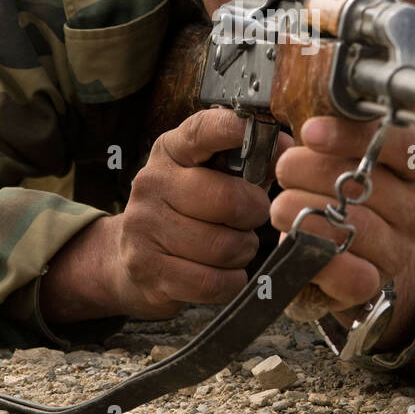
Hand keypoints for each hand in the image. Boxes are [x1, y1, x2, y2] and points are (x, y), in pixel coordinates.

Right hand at [107, 107, 293, 318]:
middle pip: (227, 200)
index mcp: (171, 151)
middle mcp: (152, 183)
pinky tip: (224, 272)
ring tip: (235, 246)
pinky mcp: (148, 270)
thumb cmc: (186, 212)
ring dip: (243, 251)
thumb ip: (247, 162)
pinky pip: (214, 282)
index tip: (265, 132)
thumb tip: (287, 147)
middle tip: (252, 218)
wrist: (127, 260)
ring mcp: (145, 227)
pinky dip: (231, 281)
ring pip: (224, 247)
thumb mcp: (209, 176)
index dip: (236, 130)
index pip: (203, 131)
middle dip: (254, 214)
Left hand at [270, 116, 414, 342]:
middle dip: (314, 171)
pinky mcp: (374, 283)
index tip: (312, 131)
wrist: (353, 248)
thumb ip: (337, 127)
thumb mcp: (344, 150)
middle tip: (285, 167)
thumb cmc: (346, 187)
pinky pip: (351, 274)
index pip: (409, 146)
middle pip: (372, 184)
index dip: (356, 136)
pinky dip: (318, 254)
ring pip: (358, 226)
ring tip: (281, 204)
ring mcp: (399, 249)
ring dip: (306, 211)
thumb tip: (308, 107)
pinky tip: (295, 240)